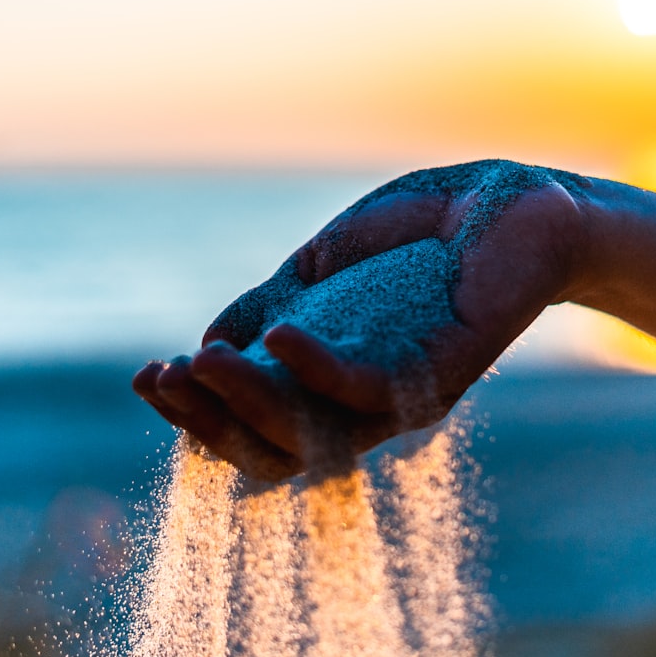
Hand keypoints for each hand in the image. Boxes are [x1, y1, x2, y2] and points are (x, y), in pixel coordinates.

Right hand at [133, 160, 593, 479]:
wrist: (505, 206)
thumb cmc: (415, 239)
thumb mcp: (321, 269)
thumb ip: (267, 304)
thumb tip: (205, 346)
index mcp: (327, 385)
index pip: (253, 425)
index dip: (197, 411)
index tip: (150, 375)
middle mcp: (362, 406)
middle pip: (274, 450)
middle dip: (208, 421)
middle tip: (161, 378)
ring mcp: (401, 397)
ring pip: (313, 433)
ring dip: (248, 405)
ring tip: (198, 362)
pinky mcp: (438, 372)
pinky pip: (368, 389)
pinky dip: (316, 369)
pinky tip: (276, 337)